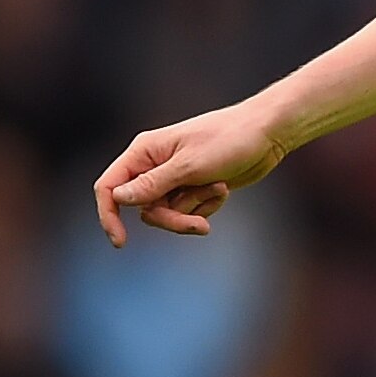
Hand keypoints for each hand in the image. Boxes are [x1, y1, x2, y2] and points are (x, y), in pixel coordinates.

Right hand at [90, 101, 291, 244]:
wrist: (266, 134)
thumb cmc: (228, 140)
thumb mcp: (189, 166)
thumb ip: (153, 184)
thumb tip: (118, 198)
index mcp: (145, 152)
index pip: (109, 186)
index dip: (109, 215)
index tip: (121, 241)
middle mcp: (154, 165)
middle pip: (145, 209)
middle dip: (172, 219)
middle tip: (198, 225)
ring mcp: (175, 177)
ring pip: (169, 212)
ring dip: (195, 209)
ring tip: (219, 189)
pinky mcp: (194, 187)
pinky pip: (190, 210)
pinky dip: (207, 205)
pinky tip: (223, 188)